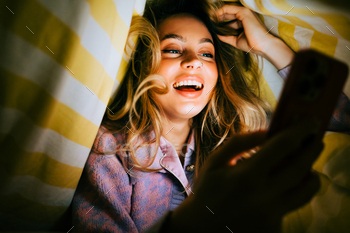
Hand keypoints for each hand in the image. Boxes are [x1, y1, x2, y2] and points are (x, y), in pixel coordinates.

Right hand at [165, 121, 322, 232]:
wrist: (202, 228)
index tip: (310, 122)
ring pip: (306, 191)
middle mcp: (263, 195)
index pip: (282, 146)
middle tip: (316, 140)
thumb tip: (266, 132)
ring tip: (308, 168)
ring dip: (312, 176)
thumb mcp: (215, 162)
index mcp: (246, 175)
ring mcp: (271, 214)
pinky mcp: (274, 228)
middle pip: (300, 167)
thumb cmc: (207, 191)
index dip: (299, 131)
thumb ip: (239, 143)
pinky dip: (292, 194)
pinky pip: (292, 206)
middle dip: (313, 149)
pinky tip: (284, 188)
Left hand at [215, 4, 294, 69]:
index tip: (212, 25)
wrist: (261, 46)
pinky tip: (215, 19)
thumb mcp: (235, 40)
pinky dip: (220, 12)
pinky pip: (228, 8)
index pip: (229, 17)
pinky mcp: (243, 12)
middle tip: (209, 23)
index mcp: (243, 20)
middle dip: (217, 17)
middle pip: (227, 13)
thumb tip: (217, 35)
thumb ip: (226, 37)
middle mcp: (244, 15)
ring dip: (217, 14)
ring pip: (227, 9)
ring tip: (211, 21)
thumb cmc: (251, 44)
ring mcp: (244, 12)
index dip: (220, 20)